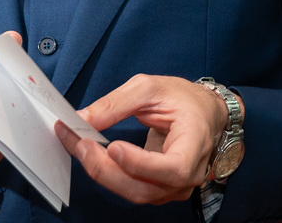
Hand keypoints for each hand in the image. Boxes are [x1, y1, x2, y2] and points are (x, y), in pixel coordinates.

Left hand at [56, 74, 239, 204]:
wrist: (201, 112)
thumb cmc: (182, 98)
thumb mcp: (150, 88)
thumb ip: (115, 103)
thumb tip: (81, 119)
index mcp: (196, 144)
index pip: (173, 168)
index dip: (141, 164)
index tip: (114, 147)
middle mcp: (189, 174)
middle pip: (146, 188)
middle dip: (107, 170)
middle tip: (80, 144)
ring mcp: (174, 187)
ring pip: (135, 193)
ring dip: (102, 173)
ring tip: (79, 147)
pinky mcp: (159, 190)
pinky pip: (131, 189)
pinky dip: (108, 175)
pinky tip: (92, 155)